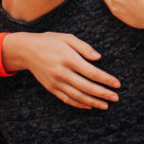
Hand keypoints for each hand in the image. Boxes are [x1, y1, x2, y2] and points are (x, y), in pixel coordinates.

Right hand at [2, 32, 119, 109]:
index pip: (92, 72)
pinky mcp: (51, 88)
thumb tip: (98, 58)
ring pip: (77, 96)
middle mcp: (62, 73)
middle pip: (87, 87)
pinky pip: (67, 99)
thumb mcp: (68, 38)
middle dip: (103, 93)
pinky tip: (89, 105)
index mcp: (69, 59)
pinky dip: (79, 104)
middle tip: (115, 98)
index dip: (106, 79)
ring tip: (105, 105)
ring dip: (93, 102)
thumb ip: (84, 47)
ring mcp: (56, 82)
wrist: (26, 50)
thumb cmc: (50, 41)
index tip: (117, 84)